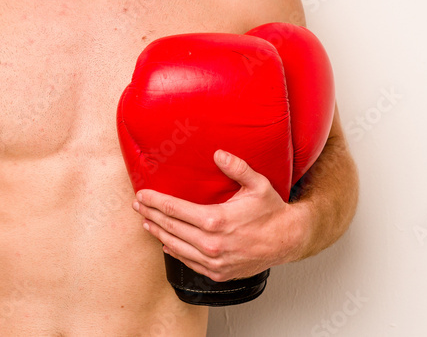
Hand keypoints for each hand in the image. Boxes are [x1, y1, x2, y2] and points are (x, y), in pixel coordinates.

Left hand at [132, 150, 308, 281]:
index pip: (174, 209)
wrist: (288, 241)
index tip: (142, 195)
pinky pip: (189, 262)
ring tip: (146, 223)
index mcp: (215, 220)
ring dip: (158, 233)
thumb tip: (218, 153)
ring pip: (175, 246)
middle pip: (170, 227)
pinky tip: (166, 244)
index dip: (154, 201)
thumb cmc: (271, 212)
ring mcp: (213, 261)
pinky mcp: (218, 273)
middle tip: (138, 206)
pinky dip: (174, 252)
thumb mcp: (257, 184)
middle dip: (150, 214)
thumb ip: (237, 167)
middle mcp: (211, 244)